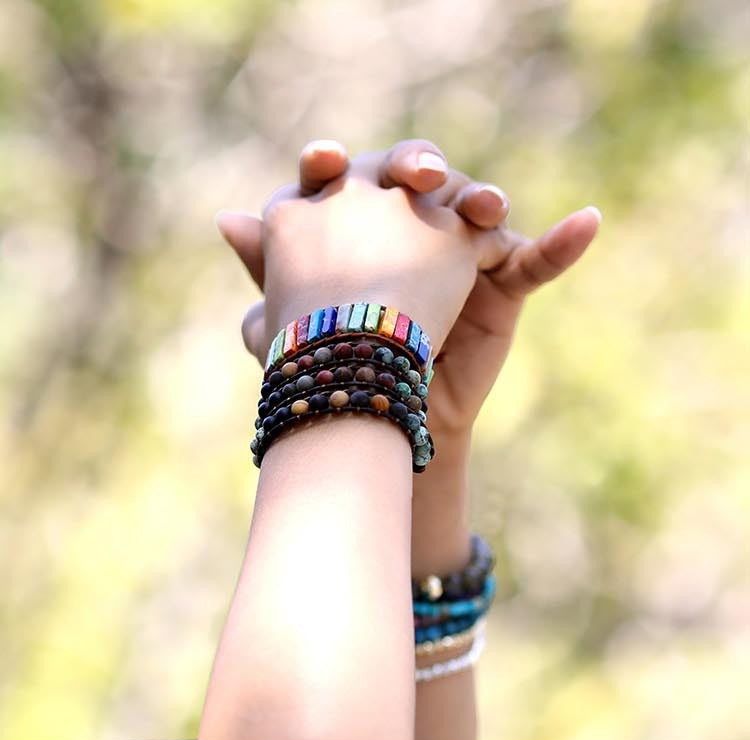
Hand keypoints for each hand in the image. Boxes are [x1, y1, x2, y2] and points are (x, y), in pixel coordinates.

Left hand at [219, 139, 600, 436]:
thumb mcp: (289, 313)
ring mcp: (458, 250)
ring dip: (482, 201)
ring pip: (473, 209)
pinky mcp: (500, 284)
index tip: (319, 163)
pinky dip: (564, 244)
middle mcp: (412, 222)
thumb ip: (272, 265)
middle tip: (414, 177)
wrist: (374, 414)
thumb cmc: (327, 361)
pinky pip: (535, 260)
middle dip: (416, 168)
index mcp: (358, 216)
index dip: (334, 163)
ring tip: (482, 210)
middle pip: (417, 178)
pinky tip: (588, 222)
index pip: (348, 173)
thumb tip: (226, 219)